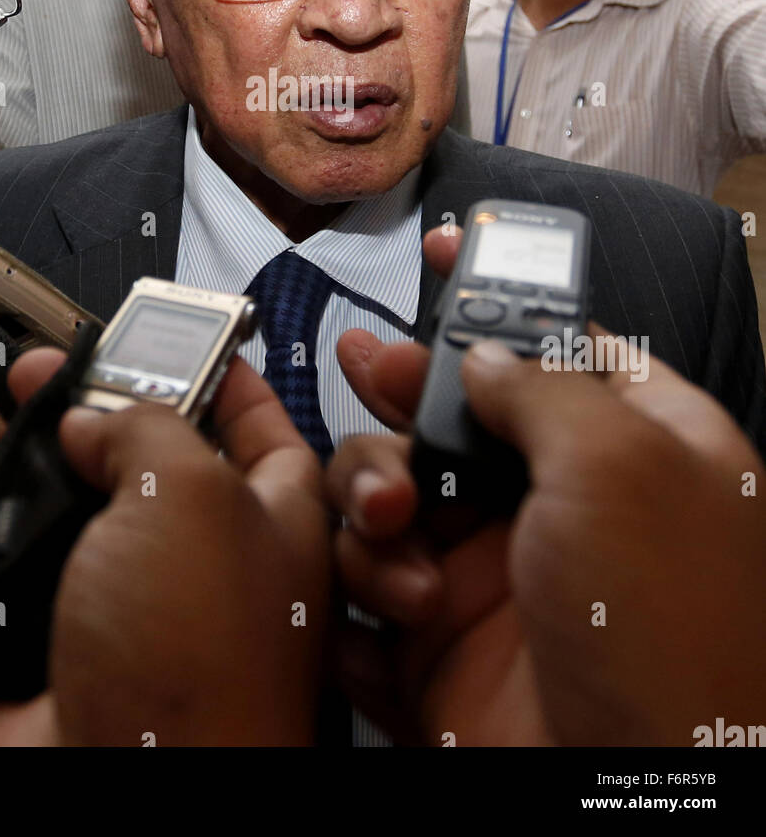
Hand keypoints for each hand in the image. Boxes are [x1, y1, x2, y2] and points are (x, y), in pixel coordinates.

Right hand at [0, 350, 330, 746]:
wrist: (123, 794)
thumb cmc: (197, 660)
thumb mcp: (188, 493)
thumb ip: (146, 427)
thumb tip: (96, 419)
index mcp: (268, 521)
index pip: (263, 430)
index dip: (228, 379)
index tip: (186, 340)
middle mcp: (197, 564)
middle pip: (137, 460)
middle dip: (84, 407)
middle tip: (40, 368)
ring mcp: (120, 609)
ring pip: (57, 514)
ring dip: (3, 460)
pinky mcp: (49, 651)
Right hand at [328, 226, 765, 745]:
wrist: (632, 798)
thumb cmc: (668, 628)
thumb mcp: (620, 465)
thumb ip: (542, 385)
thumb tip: (484, 351)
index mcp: (638, 446)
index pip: (565, 340)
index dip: (503, 291)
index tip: (448, 245)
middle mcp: (564, 502)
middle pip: (459, 407)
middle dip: (407, 386)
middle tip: (371, 367)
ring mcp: (498, 571)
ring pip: (396, 486)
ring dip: (375, 493)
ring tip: (395, 524)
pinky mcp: (440, 640)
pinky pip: (366, 579)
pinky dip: (359, 583)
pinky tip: (395, 604)